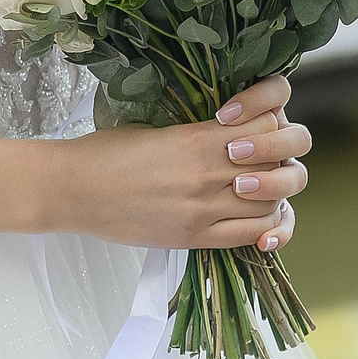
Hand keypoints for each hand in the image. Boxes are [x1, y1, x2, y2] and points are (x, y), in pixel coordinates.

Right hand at [49, 74, 311, 251]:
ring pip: (273, 201)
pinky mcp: (194, 238)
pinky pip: (249, 235)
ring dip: (276, 193)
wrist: (75, 190)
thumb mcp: (160, 128)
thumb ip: (201, 132)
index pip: (269, 122)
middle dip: (282, 155)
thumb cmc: (110, 151)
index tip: (258, 124)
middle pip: (279, 160)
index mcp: (199, 137)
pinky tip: (260, 223)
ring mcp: (204, 209)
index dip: (272, 120)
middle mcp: (209, 172)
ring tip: (264, 188)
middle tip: (268, 157)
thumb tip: (236, 133)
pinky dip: (265, 229)